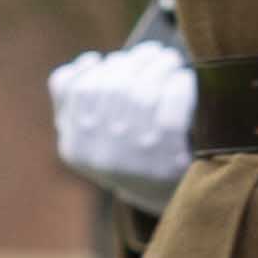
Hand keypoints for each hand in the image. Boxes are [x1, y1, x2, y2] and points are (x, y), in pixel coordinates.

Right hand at [47, 37, 195, 206]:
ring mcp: (133, 156)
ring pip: (141, 91)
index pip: (76, 90)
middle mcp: (100, 153)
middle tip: (153, 53)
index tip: (104, 61)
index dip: (90, 69)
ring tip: (168, 60)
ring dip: (158, 65)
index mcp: (76, 149)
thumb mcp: (90, 142)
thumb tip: (85, 64)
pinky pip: (172, 104)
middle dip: (133, 61)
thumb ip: (74, 106)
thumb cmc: (130, 159)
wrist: (169, 205)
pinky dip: (179, 84)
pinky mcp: (168, 157)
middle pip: (111, 85)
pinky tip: (183, 79)